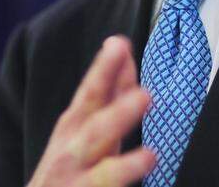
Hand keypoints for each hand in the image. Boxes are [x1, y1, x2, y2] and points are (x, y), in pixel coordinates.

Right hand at [28, 35, 155, 186]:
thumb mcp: (84, 126)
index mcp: (73, 127)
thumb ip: (109, 94)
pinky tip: (143, 174)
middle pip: (94, 130)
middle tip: (144, 96)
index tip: (119, 44)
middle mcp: (71, 153)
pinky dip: (122, 180)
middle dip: (117, 113)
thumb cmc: (69, 163)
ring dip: (125, 166)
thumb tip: (125, 55)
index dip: (104, 71)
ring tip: (150, 158)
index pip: (91, 94)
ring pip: (102, 174)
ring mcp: (75, 181)